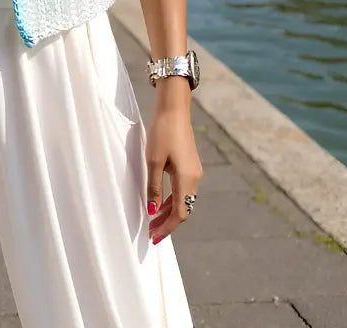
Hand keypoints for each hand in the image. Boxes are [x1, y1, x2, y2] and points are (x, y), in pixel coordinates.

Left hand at [145, 91, 202, 244]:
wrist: (174, 109)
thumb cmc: (162, 132)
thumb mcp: (153, 161)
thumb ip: (153, 188)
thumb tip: (152, 212)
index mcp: (187, 179)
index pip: (179, 213)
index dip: (167, 228)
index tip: (154, 238)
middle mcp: (195, 178)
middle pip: (183, 209)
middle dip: (167, 223)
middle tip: (151, 234)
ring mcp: (194, 171)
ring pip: (183, 199)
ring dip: (169, 212)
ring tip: (153, 221)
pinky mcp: (190, 164)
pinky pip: (183, 189)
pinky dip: (172, 200)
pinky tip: (160, 202)